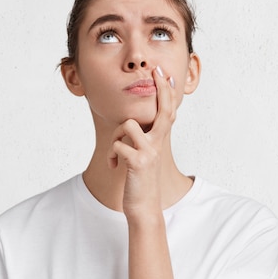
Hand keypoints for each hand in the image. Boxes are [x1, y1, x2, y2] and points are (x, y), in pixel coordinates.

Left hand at [107, 66, 176, 218]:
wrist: (143, 207)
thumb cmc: (140, 178)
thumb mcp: (145, 153)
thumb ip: (145, 136)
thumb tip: (136, 120)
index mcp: (159, 139)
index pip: (167, 110)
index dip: (166, 91)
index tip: (162, 73)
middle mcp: (159, 143)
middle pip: (164, 109)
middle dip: (161, 89)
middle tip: (155, 72)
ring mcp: (150, 152)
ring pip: (127, 125)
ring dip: (115, 137)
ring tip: (116, 153)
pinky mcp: (138, 162)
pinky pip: (117, 145)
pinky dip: (111, 155)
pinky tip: (113, 165)